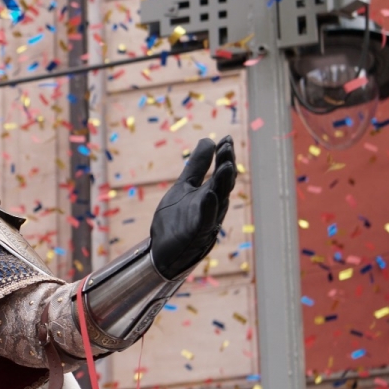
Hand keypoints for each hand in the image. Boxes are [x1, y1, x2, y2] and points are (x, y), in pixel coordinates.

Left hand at [150, 136, 236, 278]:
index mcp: (210, 193)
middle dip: (226, 166)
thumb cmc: (176, 219)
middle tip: (227, 147)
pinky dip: (209, 209)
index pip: (220, 173)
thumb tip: (208, 139)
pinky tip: (209, 196)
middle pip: (223, 185)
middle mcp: (213, 206)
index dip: (224, 156)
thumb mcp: (184, 187)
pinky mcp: (196, 235)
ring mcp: (206, 221)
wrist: (161, 250)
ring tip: (225, 166)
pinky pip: (205, 222)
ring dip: (222, 184)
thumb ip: (196, 166)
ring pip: (219, 201)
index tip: (226, 139)